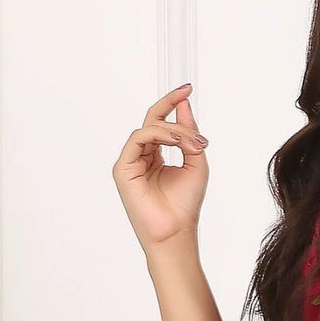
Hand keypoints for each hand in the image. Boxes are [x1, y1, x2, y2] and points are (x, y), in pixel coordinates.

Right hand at [112, 82, 209, 253]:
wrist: (176, 231)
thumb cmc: (185, 204)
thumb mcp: (196, 164)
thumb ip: (190, 136)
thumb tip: (185, 107)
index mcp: (157, 156)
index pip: (162, 123)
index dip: (173, 104)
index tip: (187, 90)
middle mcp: (142, 156)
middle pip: (152, 119)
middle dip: (169, 105)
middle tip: (185, 96)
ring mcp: (131, 161)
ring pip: (148, 128)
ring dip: (172, 129)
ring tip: (191, 142)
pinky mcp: (123, 168)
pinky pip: (138, 138)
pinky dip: (158, 134)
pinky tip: (176, 140)